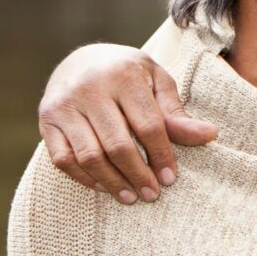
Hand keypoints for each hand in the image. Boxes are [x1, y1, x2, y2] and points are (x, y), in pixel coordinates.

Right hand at [38, 43, 217, 203]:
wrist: (81, 59)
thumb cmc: (128, 73)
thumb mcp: (156, 81)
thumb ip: (176, 112)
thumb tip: (210, 135)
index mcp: (125, 75)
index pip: (148, 124)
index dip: (162, 154)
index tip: (171, 178)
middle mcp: (91, 88)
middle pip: (118, 144)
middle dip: (138, 174)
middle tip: (152, 194)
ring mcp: (65, 105)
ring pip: (89, 156)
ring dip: (112, 182)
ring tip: (131, 196)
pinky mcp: (47, 121)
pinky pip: (63, 160)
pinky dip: (84, 178)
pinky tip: (104, 186)